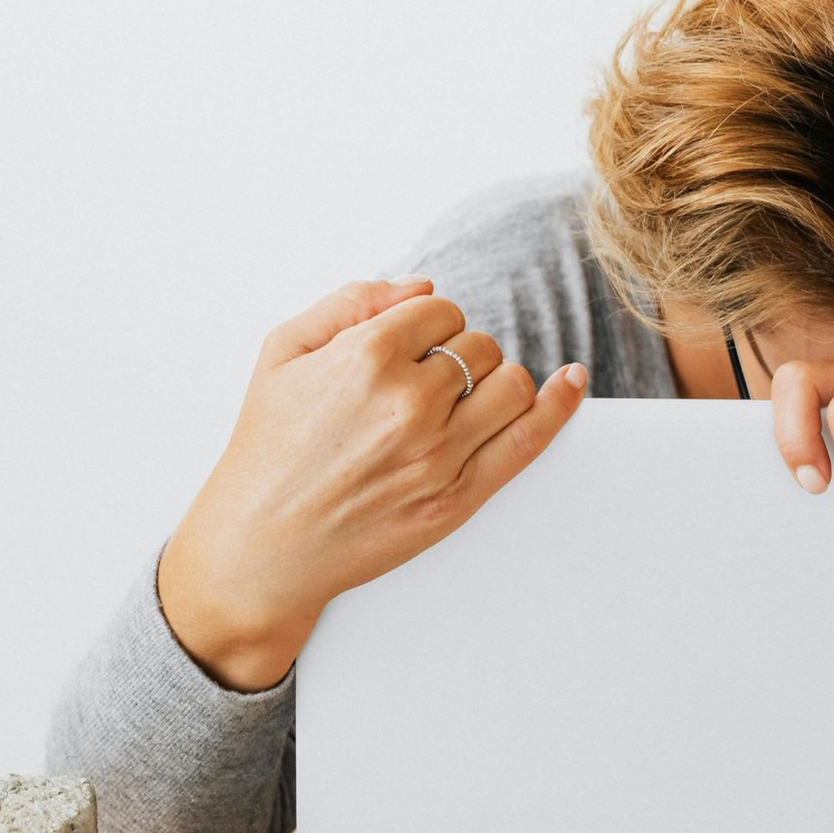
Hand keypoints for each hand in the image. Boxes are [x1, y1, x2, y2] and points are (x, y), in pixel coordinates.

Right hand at [157, 277, 588, 690]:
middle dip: (458, 355)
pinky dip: (559, 406)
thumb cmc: (267, 446)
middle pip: (479, 345)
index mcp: (366, 358)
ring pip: (512, 383)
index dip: (428, 325)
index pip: (440, 309)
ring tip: (460, 402)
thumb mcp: (283, 353)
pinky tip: (573, 382)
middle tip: (421, 386)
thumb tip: (424, 286)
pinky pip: (529, 438)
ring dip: (494, 382)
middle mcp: (409, 403)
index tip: (411, 348)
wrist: (260, 546)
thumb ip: (352, 302)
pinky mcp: (457, 498)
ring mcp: (438, 454)